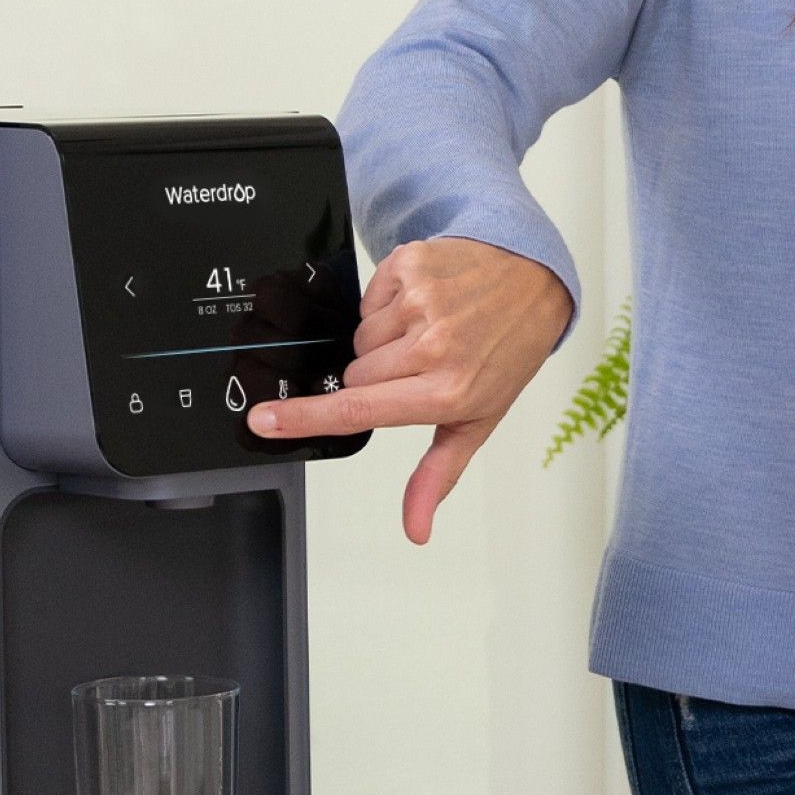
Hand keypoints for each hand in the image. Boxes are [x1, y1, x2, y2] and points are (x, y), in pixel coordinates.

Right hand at [247, 238, 571, 543]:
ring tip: (425, 329)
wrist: (532, 280)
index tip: (261, 421)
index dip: (303, 418)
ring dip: (381, 339)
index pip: (357, 409)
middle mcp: (434, 345)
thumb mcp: (476, 420)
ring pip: (360, 338)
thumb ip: (437, 476)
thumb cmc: (504, 355)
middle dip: (374, 375)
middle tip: (417, 365)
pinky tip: (422, 302)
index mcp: (446, 391)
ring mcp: (422, 300)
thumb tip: (416, 530)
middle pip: (354, 374)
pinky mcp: (412, 264)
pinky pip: (367, 299)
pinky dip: (386, 303)